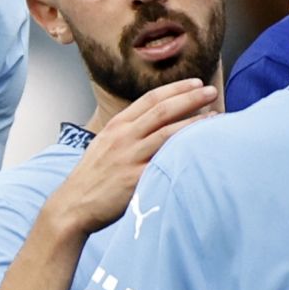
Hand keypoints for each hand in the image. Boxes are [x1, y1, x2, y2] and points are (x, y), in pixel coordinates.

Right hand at [49, 79, 218, 234]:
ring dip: (194, 122)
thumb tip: (154, 122)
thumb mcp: (105, 144)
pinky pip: (164, 161)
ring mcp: (129, 157)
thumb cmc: (92, 177)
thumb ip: (127, 132)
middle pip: (162, 110)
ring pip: (167, 132)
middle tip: (211, 91)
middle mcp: (124, 137)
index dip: (175, 88)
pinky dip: (183, 152)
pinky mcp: (134, 179)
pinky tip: (200, 148)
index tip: (195, 83)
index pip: (150, 99)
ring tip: (215, 116)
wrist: (73, 206)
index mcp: (117, 125)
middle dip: (190, 98)